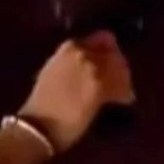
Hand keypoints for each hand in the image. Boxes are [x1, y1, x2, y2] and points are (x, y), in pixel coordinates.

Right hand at [19, 31, 134, 151]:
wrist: (38, 125)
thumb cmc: (40, 104)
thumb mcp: (52, 72)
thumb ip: (71, 63)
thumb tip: (88, 66)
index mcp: (68, 47)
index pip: (102, 39)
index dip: (109, 52)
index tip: (110, 63)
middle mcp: (83, 53)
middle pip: (114, 54)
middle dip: (118, 67)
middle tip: (119, 80)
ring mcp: (93, 70)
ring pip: (121, 70)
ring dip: (123, 81)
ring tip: (121, 93)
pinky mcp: (102, 89)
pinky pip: (122, 88)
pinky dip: (124, 95)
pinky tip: (123, 102)